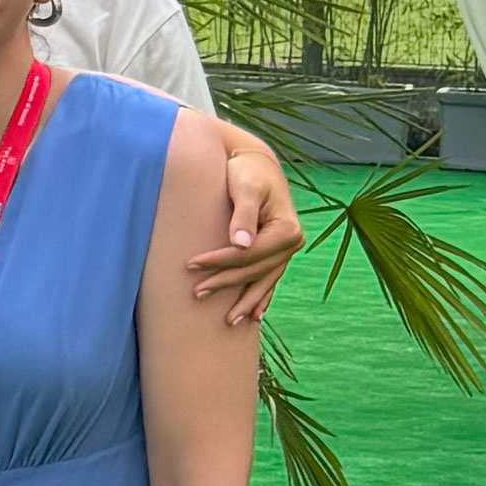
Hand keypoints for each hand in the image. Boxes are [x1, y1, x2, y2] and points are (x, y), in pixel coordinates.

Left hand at [192, 131, 298, 330]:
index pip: (250, 253)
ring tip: (229, 322)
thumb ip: (243, 214)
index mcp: (287, 229)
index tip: (192, 265)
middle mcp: (292, 243)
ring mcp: (287, 251)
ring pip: (264, 281)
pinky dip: (261, 297)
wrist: (255, 163)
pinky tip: (254, 316)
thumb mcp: (245, 187)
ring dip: (246, 301)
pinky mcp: (277, 253)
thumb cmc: (245, 171)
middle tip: (196, 293)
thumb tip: (241, 243)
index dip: (222, 261)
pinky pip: (269, 279)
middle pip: (255, 271)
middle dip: (226, 283)